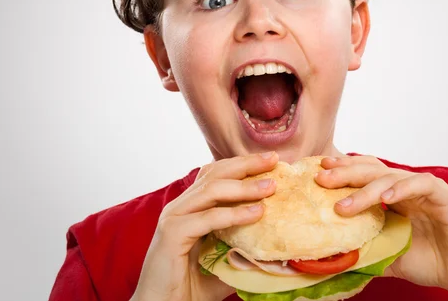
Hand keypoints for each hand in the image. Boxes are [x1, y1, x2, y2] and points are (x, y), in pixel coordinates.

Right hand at [130, 152, 278, 300]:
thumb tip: (276, 246)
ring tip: (270, 186)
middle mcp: (179, 207)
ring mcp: (173, 217)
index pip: (215, 174)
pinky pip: (208, 218)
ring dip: (244, 186)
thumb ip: (243, 249)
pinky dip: (234, 213)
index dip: (242, 165)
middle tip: (273, 160)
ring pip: (212, 190)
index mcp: (190, 208)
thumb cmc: (190, 288)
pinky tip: (256, 212)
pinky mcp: (171, 234)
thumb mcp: (223, 261)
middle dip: (246, 164)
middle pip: (214, 173)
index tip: (270, 160)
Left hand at [315, 155, 447, 297]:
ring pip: (390, 177)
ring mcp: (424, 188)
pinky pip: (420, 184)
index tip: (317, 172)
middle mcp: (405, 186)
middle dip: (345, 173)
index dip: (342, 171)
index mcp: (392, 195)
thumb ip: (365, 247)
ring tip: (343, 205)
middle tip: (321, 179)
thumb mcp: (388, 252)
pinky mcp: (444, 195)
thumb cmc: (428, 260)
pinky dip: (400, 189)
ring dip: (365, 190)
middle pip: (371, 169)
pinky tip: (384, 198)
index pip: (363, 174)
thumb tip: (332, 252)